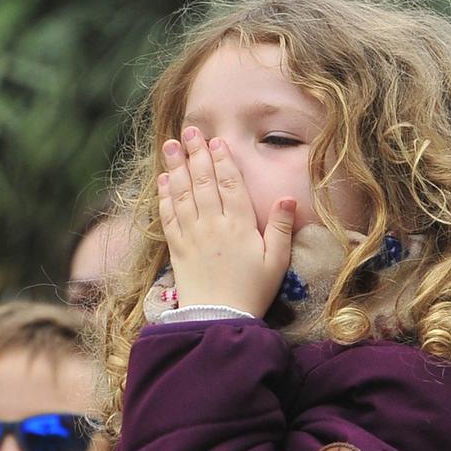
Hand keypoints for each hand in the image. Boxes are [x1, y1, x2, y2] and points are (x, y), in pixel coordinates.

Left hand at [157, 128, 295, 318]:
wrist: (219, 319)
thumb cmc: (253, 291)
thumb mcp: (277, 261)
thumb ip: (281, 227)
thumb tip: (287, 196)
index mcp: (240, 225)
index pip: (230, 184)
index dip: (223, 160)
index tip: (217, 141)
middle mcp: (213, 224)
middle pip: (203, 181)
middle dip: (196, 153)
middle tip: (190, 131)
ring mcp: (192, 235)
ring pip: (182, 193)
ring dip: (176, 166)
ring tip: (170, 144)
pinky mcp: (176, 247)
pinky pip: (168, 215)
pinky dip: (164, 195)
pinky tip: (163, 180)